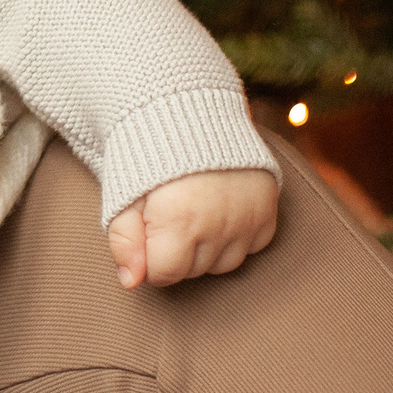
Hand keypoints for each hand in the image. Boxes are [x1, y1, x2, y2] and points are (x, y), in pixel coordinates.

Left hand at [106, 167, 279, 288]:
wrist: (190, 110)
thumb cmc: (149, 153)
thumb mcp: (124, 192)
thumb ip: (124, 241)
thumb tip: (131, 282)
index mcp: (180, 220)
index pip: (163, 274)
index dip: (148, 258)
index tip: (145, 233)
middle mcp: (219, 224)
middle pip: (193, 270)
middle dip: (176, 252)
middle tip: (167, 215)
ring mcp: (248, 220)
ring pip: (224, 264)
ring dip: (206, 248)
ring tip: (193, 211)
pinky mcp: (267, 212)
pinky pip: (251, 247)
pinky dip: (235, 236)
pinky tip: (218, 210)